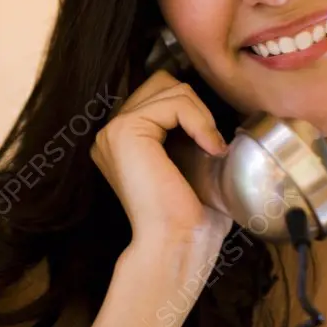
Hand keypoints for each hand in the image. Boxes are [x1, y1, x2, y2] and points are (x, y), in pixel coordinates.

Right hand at [90, 70, 233, 252]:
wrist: (177, 244)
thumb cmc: (189, 216)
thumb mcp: (189, 162)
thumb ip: (187, 131)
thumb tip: (215, 104)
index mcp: (122, 140)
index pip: (160, 93)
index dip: (191, 108)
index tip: (211, 142)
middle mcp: (111, 133)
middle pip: (161, 82)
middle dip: (194, 105)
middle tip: (210, 142)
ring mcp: (113, 130)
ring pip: (170, 88)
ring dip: (201, 114)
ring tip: (211, 148)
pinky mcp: (125, 131)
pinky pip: (174, 103)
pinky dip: (199, 121)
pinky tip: (209, 148)